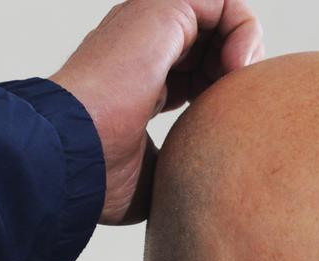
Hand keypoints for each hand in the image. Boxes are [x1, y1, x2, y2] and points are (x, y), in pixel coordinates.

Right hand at [48, 0, 264, 224]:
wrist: (74, 155)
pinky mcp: (162, 10)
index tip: (225, 123)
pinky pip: (223, 2)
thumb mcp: (156, 175)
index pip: (195, 73)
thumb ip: (182, 162)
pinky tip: (236, 68)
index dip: (221, 94)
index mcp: (137, 79)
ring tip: (238, 84)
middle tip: (237, 104)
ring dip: (245, 49)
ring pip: (220, 18)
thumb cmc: (100, 175)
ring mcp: (149, 24)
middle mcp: (141, 45)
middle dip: (237, 71)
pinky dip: (244, 30)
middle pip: (212, 44)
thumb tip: (207, 185)